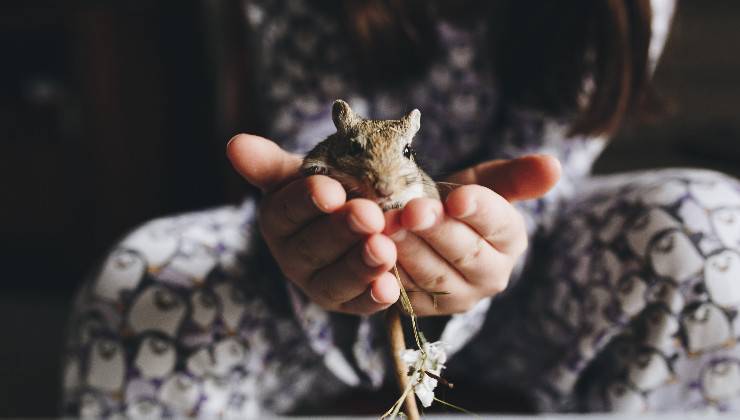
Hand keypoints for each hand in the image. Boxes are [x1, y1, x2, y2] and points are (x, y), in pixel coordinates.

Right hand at [227, 134, 400, 314]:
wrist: (362, 208)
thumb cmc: (329, 185)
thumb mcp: (301, 171)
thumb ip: (270, 162)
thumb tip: (235, 144)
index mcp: (277, 220)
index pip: (287, 210)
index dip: (307, 201)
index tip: (332, 190)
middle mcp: (293, 257)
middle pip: (313, 247)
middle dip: (342, 231)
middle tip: (369, 215)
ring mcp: (320, 284)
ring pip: (336, 279)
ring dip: (361, 265)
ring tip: (384, 249)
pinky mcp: (348, 304)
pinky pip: (360, 304)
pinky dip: (375, 297)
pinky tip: (389, 286)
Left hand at [383, 156, 561, 315]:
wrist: (427, 231)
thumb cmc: (457, 202)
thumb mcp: (486, 181)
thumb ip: (516, 176)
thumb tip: (553, 165)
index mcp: (510, 239)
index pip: (500, 224)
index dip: (479, 210)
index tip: (457, 197)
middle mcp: (492, 274)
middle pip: (466, 253)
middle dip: (437, 231)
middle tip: (411, 211)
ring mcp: (459, 297)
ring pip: (434, 276)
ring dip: (409, 251)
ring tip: (387, 227)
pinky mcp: (426, 309)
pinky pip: (408, 293)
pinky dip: (390, 273)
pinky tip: (374, 252)